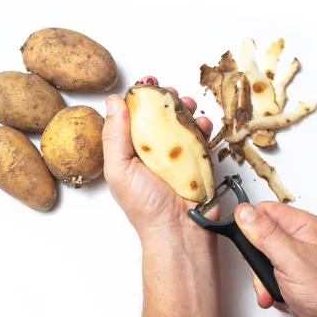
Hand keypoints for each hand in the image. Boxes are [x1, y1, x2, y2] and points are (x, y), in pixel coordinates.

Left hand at [102, 76, 218, 253]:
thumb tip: (113, 101)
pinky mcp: (198, 161)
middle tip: (170, 92)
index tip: (147, 84)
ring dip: (186, 109)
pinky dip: (203, 127)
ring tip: (188, 104)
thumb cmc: (145, 207)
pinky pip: (201, 138)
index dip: (140, 99)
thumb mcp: (119, 170)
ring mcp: (177, 156)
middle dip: (166, 100)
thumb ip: (114, 136)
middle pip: (159, 116)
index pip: (132, 117)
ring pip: (181, 123)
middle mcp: (152, 152)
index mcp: (130, 151)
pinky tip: (202, 123)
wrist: (179, 232)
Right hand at [234, 202, 316, 316]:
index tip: (244, 237)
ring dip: (260, 276)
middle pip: (259, 234)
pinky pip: (266, 275)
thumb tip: (244, 212)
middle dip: (255, 257)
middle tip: (261, 268)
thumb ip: (265, 234)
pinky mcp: (289, 276)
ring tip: (269, 288)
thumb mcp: (290, 258)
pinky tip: (273, 295)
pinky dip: (266, 287)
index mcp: (304, 226)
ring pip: (260, 257)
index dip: (250, 221)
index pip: (266, 210)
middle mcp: (299, 239)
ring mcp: (294, 258)